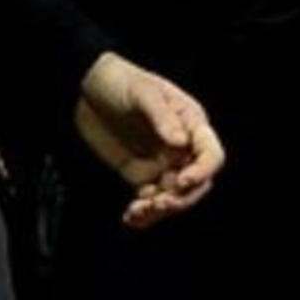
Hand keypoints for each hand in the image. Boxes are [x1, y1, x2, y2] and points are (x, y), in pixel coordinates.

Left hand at [76, 52, 223, 223]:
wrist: (88, 90)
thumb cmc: (121, 81)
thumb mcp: (143, 93)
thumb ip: (162, 116)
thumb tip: (180, 142)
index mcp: (191, 124)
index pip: (211, 154)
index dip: (202, 171)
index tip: (181, 181)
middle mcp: (182, 148)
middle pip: (197, 183)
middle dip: (181, 198)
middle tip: (159, 204)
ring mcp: (162, 164)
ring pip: (174, 197)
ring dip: (160, 210)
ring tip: (137, 212)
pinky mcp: (142, 176)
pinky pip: (150, 200)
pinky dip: (143, 214)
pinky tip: (131, 218)